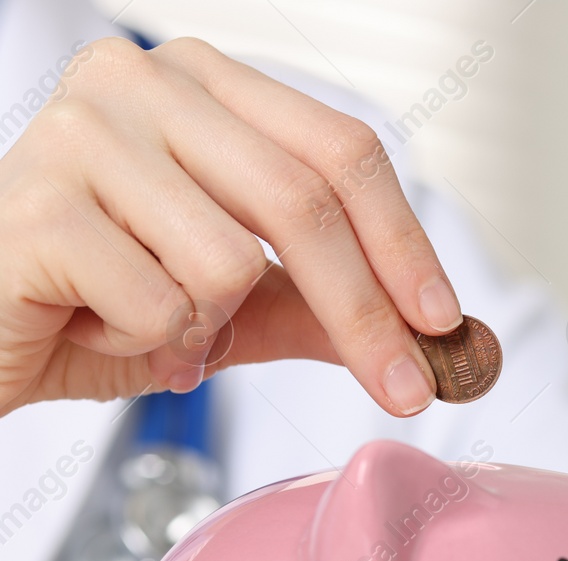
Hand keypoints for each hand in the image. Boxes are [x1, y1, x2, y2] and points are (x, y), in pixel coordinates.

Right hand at [0, 36, 460, 417]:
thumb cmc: (92, 299)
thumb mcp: (232, 305)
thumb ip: (321, 306)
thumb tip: (432, 340)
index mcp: (206, 85)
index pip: (341, 151)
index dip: (404, 241)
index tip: (444, 321)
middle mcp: (145, 81)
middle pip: (306, 203)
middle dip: (366, 313)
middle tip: (405, 391)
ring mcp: (86, 130)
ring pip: (231, 262)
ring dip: (208, 327)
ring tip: (148, 319)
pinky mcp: (42, 200)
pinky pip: (162, 304)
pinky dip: (148, 343)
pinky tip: (92, 322)